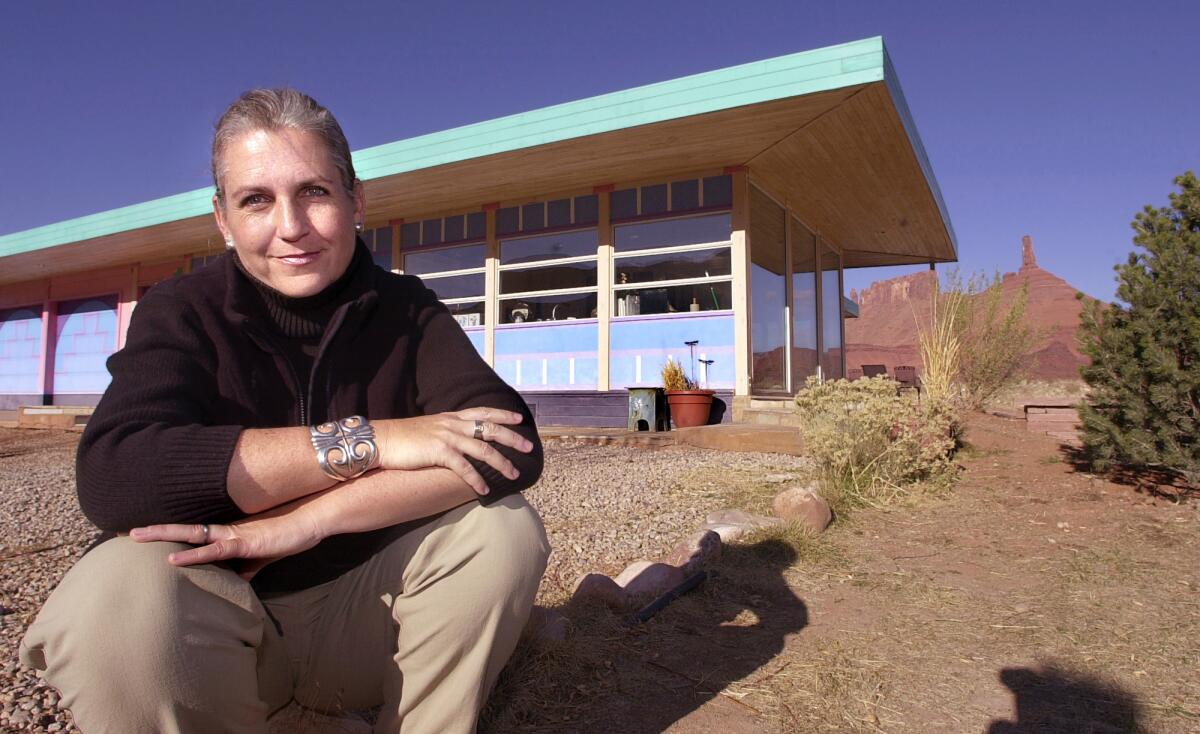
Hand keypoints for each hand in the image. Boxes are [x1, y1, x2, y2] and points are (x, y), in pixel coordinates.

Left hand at [129, 499, 324, 579]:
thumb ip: (248, 567)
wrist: (309, 523)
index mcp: (228, 533)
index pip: (192, 533)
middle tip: (128, 532)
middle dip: (156, 531)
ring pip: (190, 534)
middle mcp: (225, 530)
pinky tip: (172, 559)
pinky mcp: (244, 543)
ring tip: (136, 536)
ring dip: (163, 535)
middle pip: (183, 529)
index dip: (169, 533)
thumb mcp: (263, 556)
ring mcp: (233, 535)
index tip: (146, 534)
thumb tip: (238, 580)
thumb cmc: (288, 536)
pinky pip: (213, 549)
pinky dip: (191, 555)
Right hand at [375, 408, 532, 494]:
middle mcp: (452, 424)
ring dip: (501, 463)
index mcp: (451, 417)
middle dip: (512, 438)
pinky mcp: (439, 452)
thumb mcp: (428, 429)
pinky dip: (476, 479)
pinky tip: (485, 490)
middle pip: (490, 429)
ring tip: (514, 474)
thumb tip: (458, 441)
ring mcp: (447, 437)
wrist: (382, 440)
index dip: (502, 414)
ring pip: (483, 449)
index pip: (483, 412)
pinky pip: (464, 468)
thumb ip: (445, 431)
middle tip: (528, 447)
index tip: (519, 418)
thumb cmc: (402, 438)